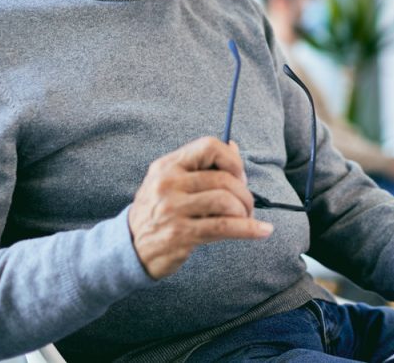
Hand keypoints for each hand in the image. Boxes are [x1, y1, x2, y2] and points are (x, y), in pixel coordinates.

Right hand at [128, 137, 273, 278]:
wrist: (129, 247)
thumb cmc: (158, 211)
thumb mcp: (171, 182)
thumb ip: (202, 166)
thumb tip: (235, 147)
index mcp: (167, 165)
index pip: (209, 146)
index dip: (232, 160)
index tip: (240, 176)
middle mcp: (167, 183)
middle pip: (223, 178)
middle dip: (244, 192)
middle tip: (247, 205)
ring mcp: (172, 209)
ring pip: (226, 201)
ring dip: (245, 211)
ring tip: (247, 218)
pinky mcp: (180, 234)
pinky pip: (224, 227)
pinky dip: (249, 228)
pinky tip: (263, 230)